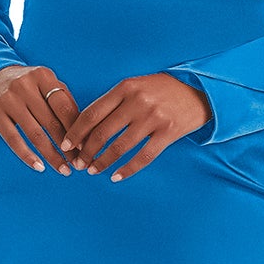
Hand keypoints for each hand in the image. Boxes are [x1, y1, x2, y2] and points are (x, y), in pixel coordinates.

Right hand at [0, 63, 80, 173]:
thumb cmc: (29, 85)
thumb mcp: (47, 84)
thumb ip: (65, 102)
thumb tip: (83, 134)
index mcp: (43, 76)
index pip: (64, 108)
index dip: (77, 130)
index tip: (85, 148)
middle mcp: (25, 86)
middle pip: (51, 122)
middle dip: (67, 147)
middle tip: (78, 163)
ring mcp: (9, 100)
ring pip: (35, 134)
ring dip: (52, 155)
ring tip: (64, 169)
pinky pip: (13, 140)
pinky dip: (27, 156)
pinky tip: (40, 167)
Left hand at [60, 74, 212, 180]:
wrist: (198, 90)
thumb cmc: (160, 90)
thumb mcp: (135, 86)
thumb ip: (113, 102)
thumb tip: (85, 128)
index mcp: (125, 88)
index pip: (92, 113)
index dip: (75, 132)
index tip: (65, 145)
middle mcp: (138, 101)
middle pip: (102, 132)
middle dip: (86, 151)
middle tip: (78, 164)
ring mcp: (154, 118)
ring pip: (120, 147)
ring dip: (103, 162)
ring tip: (93, 171)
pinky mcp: (168, 133)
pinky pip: (143, 157)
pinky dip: (127, 169)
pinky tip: (116, 177)